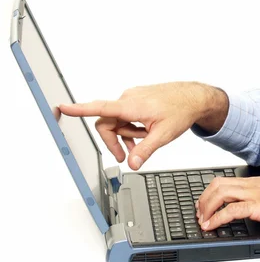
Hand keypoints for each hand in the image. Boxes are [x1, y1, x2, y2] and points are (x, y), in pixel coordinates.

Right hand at [58, 82, 227, 169]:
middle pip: (108, 123)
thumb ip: (145, 150)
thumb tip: (132, 164)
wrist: (193, 98)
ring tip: (145, 139)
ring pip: (118, 120)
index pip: (100, 108)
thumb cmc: (181, 110)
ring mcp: (132, 97)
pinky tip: (146, 130)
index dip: (79, 109)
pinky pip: (126, 115)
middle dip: (115, 140)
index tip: (63, 107)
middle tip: (125, 156)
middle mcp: (128, 98)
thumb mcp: (163, 135)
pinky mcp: (136, 98)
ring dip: (128, 133)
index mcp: (131, 105)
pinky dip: (132, 125)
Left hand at [196, 176, 259, 229]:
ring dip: (207, 207)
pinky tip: (211, 225)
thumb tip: (250, 207)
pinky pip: (231, 210)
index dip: (211, 192)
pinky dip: (217, 218)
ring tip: (202, 220)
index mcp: (256, 183)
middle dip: (204, 199)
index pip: (226, 181)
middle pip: (219, 184)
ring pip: (221, 193)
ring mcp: (255, 194)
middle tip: (199, 213)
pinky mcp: (258, 206)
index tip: (205, 204)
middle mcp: (253, 185)